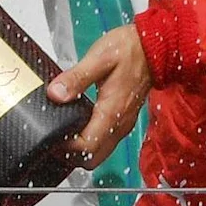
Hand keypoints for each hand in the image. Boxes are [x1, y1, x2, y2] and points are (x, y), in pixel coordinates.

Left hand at [48, 23, 151, 168]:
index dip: (66, 146)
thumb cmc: (130, 50)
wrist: (153, 47)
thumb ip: (76, 77)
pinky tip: (78, 125)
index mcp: (112, 111)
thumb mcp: (99, 58)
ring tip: (64, 131)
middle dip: (72, 154)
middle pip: (93, 159)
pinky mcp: (123, 120)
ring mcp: (122, 124)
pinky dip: (90, 142)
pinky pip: (105, 142)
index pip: (87, 147)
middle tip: (56, 137)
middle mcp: (120, 124)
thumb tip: (55, 94)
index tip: (53, 134)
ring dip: (80, 150)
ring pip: (99, 153)